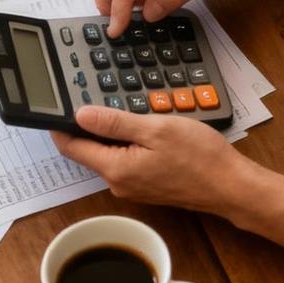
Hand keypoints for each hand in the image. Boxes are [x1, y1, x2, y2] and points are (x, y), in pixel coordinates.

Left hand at [51, 105, 246, 212]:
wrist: (228, 185)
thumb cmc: (197, 155)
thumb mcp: (155, 129)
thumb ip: (115, 122)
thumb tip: (80, 115)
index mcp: (116, 168)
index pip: (73, 147)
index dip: (60, 126)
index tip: (55, 106)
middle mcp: (118, 183)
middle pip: (90, 150)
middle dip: (89, 125)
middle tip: (94, 95)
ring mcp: (133, 187)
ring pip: (110, 154)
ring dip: (113, 132)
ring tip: (126, 108)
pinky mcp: (146, 186)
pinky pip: (127, 160)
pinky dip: (128, 142)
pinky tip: (145, 127)